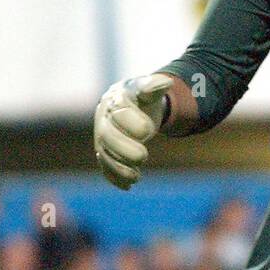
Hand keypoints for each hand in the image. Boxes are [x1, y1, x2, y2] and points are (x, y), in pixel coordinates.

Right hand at [94, 73, 172, 189]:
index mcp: (115, 101)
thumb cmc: (141, 97)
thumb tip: (167, 82)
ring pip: (104, 155)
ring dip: (119, 168)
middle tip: (143, 156)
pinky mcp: (105, 152)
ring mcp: (102, 137)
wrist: (130, 105)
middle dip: (123, 149)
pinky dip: (115, 178)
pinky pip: (105, 167)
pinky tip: (128, 186)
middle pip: (107, 137)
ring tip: (136, 177)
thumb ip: (155, 86)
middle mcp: (104, 120)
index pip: (119, 113)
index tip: (148, 130)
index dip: (132, 122)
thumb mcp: (149, 89)